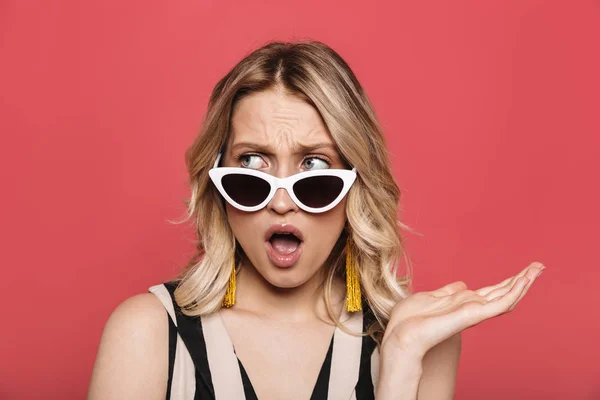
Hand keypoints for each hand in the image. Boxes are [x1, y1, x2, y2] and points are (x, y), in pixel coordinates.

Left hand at [381, 262, 544, 359]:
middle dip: (522, 280)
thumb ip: (449, 292)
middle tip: (540, 266)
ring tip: (538, 269)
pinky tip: (523, 281)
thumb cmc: (410, 320)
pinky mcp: (473, 315)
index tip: (524, 270)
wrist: (402, 335)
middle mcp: (472, 308)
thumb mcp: (430, 298)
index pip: (492, 291)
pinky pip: (499, 304)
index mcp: (463, 303)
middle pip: (503, 292)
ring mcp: (474, 313)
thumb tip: (462, 285)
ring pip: (506, 297)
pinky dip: (513, 292)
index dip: (508, 282)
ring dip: (523, 283)